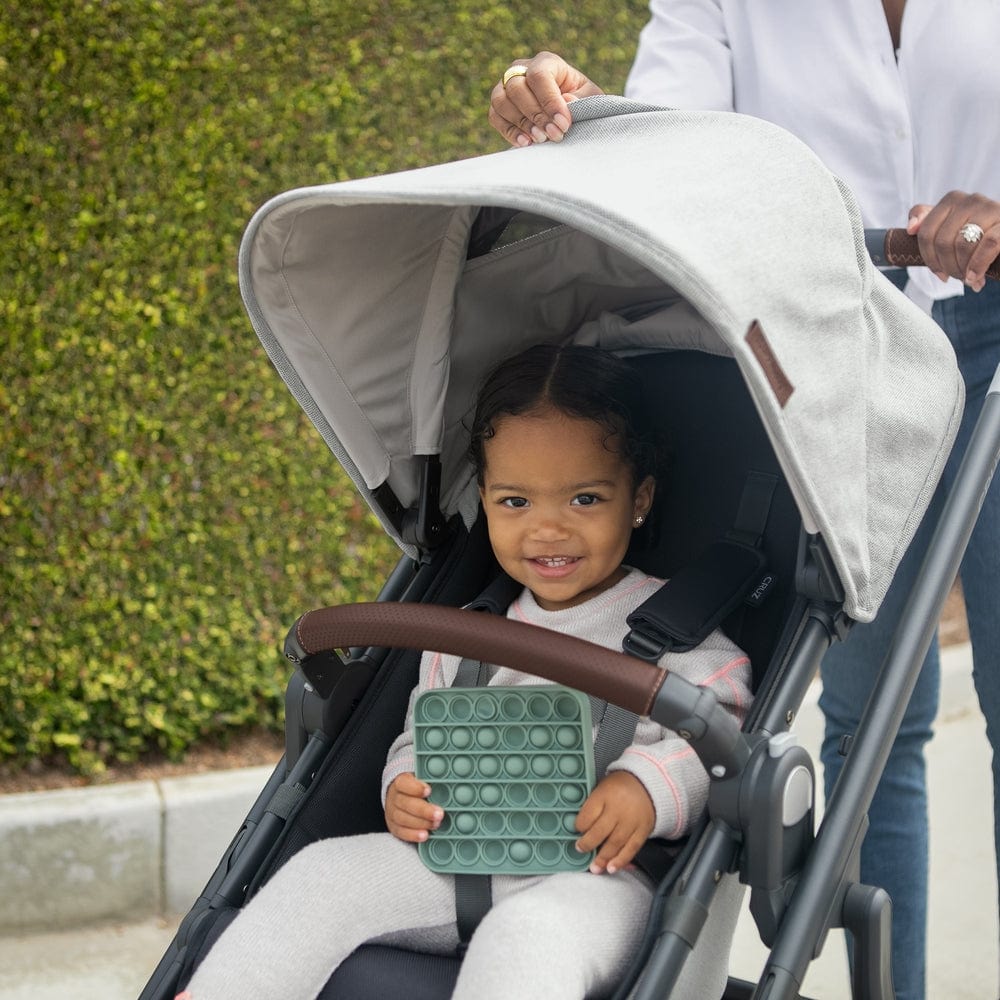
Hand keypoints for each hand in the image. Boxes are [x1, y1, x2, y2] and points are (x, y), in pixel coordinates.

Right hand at [384, 772, 443, 842]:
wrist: (400, 798)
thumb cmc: (417, 789)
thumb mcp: (423, 780)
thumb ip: (434, 781)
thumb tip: (453, 782)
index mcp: (401, 782)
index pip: (404, 784)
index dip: (415, 788)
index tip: (429, 790)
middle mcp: (394, 798)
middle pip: (406, 803)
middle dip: (424, 810)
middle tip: (440, 813)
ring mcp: (392, 813)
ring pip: (403, 818)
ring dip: (421, 823)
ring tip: (436, 824)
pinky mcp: (394, 827)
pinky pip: (401, 832)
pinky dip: (413, 835)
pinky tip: (425, 835)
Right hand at [488, 51, 603, 147]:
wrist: (566, 115)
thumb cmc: (580, 102)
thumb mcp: (590, 98)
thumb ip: (583, 99)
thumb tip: (566, 101)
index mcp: (546, 62)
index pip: (539, 75)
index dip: (549, 101)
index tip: (563, 124)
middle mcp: (521, 69)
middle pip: (517, 87)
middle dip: (536, 115)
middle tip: (554, 135)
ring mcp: (506, 86)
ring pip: (501, 101)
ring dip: (521, 123)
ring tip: (540, 140)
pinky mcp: (499, 106)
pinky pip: (495, 117)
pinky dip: (509, 131)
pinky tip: (526, 143)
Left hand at [574, 770, 654, 874]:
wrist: (647, 785)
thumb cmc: (619, 787)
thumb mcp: (602, 788)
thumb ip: (592, 805)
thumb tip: (580, 828)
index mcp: (605, 794)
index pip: (588, 814)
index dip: (579, 825)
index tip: (576, 830)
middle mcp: (619, 809)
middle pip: (600, 830)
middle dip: (588, 843)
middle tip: (580, 849)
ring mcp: (632, 821)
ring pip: (615, 843)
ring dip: (603, 858)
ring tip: (594, 868)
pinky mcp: (643, 830)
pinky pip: (632, 848)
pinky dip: (621, 860)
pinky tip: (612, 868)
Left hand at [907, 191, 999, 292]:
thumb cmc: (976, 234)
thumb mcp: (948, 227)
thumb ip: (925, 221)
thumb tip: (912, 228)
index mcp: (951, 200)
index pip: (926, 233)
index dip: (929, 259)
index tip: (940, 274)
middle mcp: (970, 200)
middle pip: (943, 242)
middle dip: (948, 267)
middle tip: (957, 278)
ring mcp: (990, 208)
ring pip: (963, 245)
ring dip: (963, 269)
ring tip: (968, 279)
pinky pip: (988, 244)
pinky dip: (978, 265)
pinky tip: (975, 278)